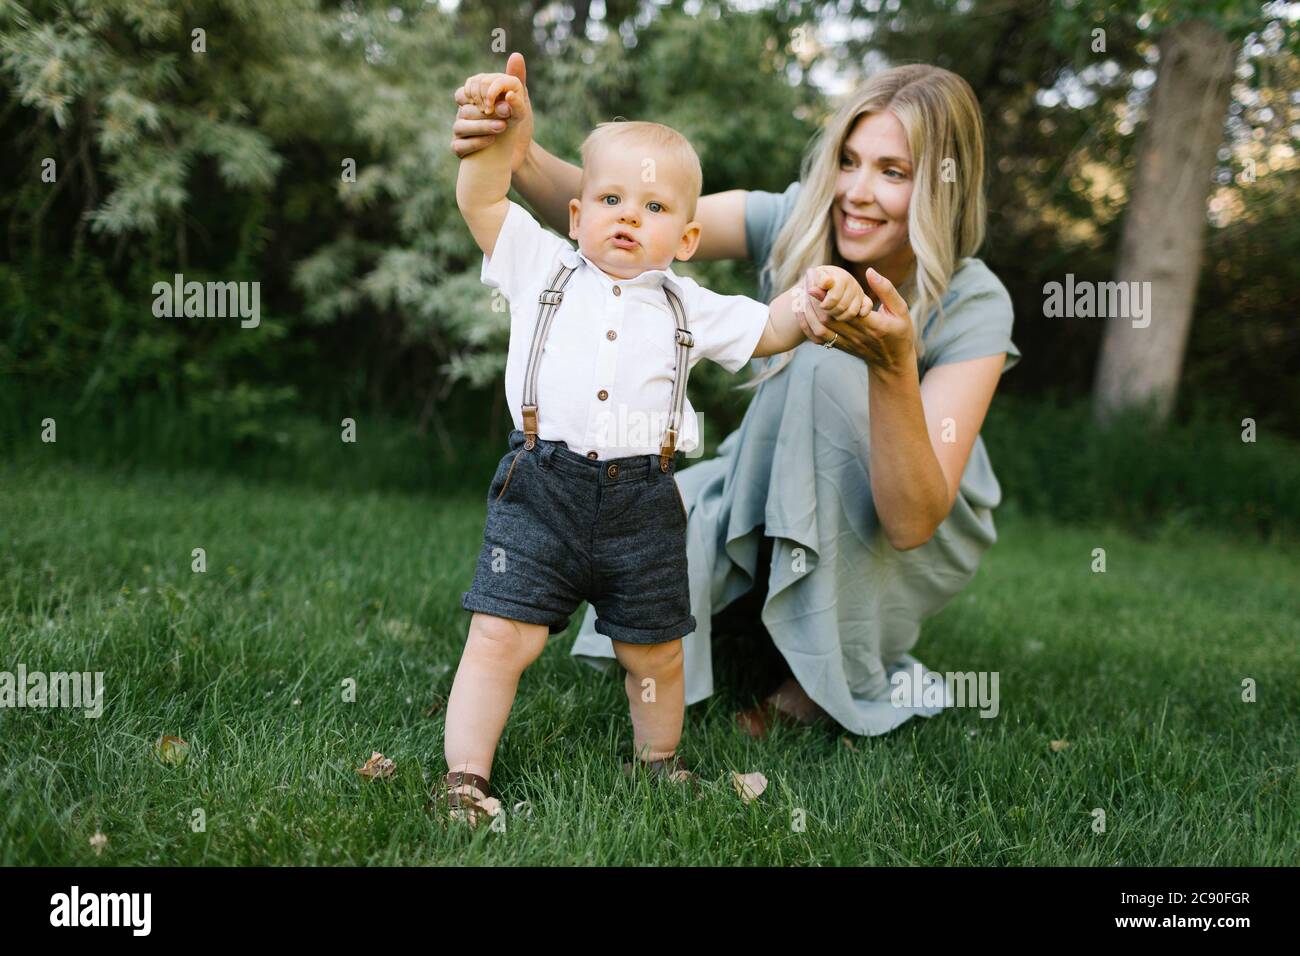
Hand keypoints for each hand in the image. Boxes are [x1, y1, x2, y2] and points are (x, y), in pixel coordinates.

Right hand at [452, 52, 533, 171]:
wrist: (522, 152)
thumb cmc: (517, 123)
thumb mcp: (521, 100)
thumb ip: (516, 79)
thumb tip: (516, 55)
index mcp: (473, 99)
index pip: (467, 90)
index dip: (480, 93)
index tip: (497, 97)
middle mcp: (463, 114)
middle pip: (464, 108)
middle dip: (485, 110)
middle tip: (505, 112)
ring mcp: (460, 132)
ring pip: (460, 126)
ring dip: (482, 126)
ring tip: (502, 127)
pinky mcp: (460, 150)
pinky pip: (459, 146)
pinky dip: (475, 143)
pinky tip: (491, 141)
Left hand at [794, 266, 916, 375]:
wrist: (892, 362)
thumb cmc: (900, 332)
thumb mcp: (901, 310)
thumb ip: (886, 290)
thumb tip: (870, 271)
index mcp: (873, 325)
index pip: (847, 310)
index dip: (830, 297)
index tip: (818, 282)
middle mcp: (858, 336)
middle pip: (829, 318)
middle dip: (814, 300)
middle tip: (805, 281)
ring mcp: (847, 343)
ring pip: (821, 329)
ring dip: (807, 312)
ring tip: (800, 294)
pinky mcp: (840, 347)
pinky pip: (818, 338)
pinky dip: (806, 325)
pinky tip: (800, 311)